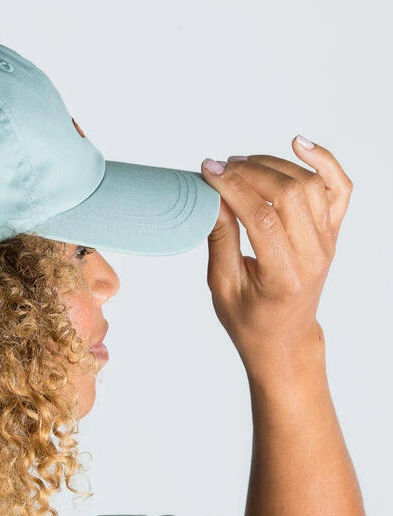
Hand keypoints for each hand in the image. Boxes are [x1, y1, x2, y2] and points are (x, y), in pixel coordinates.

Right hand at [200, 136, 352, 380]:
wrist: (284, 338)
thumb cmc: (249, 320)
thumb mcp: (223, 286)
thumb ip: (221, 239)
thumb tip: (213, 196)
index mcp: (284, 277)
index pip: (261, 218)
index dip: (233, 188)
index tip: (209, 172)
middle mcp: (313, 256)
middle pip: (289, 194)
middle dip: (251, 172)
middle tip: (221, 167)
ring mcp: (327, 242)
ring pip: (309, 184)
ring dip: (273, 165)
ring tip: (242, 164)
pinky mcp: (332, 233)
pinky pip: (338, 188)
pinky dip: (323, 160)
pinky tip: (299, 144)